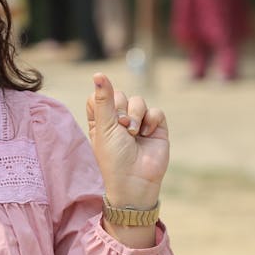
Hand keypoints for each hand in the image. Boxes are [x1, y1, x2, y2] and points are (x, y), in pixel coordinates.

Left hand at [85, 72, 168, 215]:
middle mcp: (119, 119)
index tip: (104, 115)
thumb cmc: (113, 157)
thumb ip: (103, 99)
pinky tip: (147, 134)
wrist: (135, 181)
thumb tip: (98, 73)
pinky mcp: (156, 128)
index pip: (100, 95)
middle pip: (120, 95)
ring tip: (133, 134)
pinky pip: (155, 111)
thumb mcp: (104, 126)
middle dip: (121, 110)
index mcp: (100, 120)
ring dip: (135, 116)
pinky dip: (151, 121)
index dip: (103, 100)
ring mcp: (138, 123)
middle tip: (121, 128)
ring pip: (138, 101)